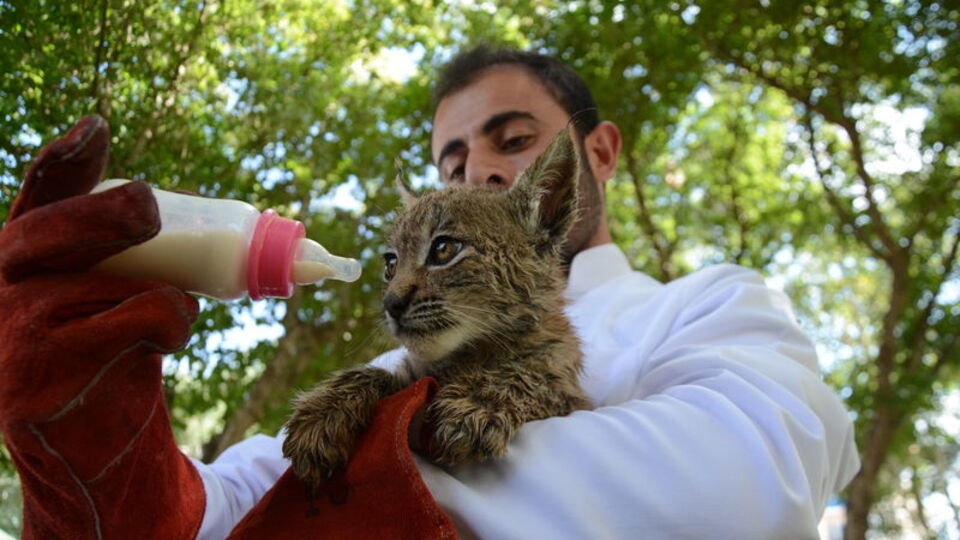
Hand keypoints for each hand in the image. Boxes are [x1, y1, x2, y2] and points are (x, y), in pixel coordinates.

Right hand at [0, 115, 203, 537]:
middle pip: (52, 232)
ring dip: (167, 294)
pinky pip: (134, 324)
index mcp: (23, 258)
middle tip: (148, 204)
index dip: (65, 162)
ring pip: (113, 282)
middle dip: (108, 214)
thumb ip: (122, 257)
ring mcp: (13, 333)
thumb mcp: (108, 299)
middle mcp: (2, 287)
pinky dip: (170, 324)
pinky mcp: (36, 376)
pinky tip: (162, 344)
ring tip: (171, 317)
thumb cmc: (107, 361)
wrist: (88, 452)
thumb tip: (189, 214)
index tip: (98, 130)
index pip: (38, 199)